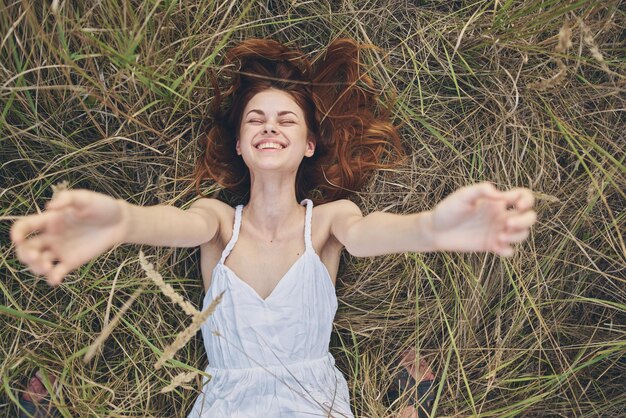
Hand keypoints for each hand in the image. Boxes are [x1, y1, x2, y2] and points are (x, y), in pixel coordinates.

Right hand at [11, 190, 127, 285]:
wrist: (120, 222)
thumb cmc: (102, 206)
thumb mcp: (85, 198)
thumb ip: (67, 199)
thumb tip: (49, 207)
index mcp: (50, 220)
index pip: (25, 227)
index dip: (17, 233)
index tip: (17, 238)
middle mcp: (51, 236)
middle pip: (26, 248)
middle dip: (25, 254)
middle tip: (36, 256)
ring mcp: (60, 250)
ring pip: (38, 263)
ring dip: (36, 268)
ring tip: (47, 267)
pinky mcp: (72, 261)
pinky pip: (57, 272)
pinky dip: (53, 278)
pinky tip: (56, 279)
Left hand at [431, 182, 535, 256]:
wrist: (435, 231)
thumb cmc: (447, 210)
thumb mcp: (462, 196)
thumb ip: (481, 190)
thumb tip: (501, 195)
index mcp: (497, 201)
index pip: (523, 197)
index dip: (527, 200)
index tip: (516, 205)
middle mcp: (500, 216)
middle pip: (530, 217)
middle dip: (526, 221)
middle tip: (507, 224)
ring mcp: (497, 231)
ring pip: (522, 234)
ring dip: (518, 236)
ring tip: (500, 237)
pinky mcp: (491, 246)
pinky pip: (510, 251)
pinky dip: (509, 251)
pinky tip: (496, 248)